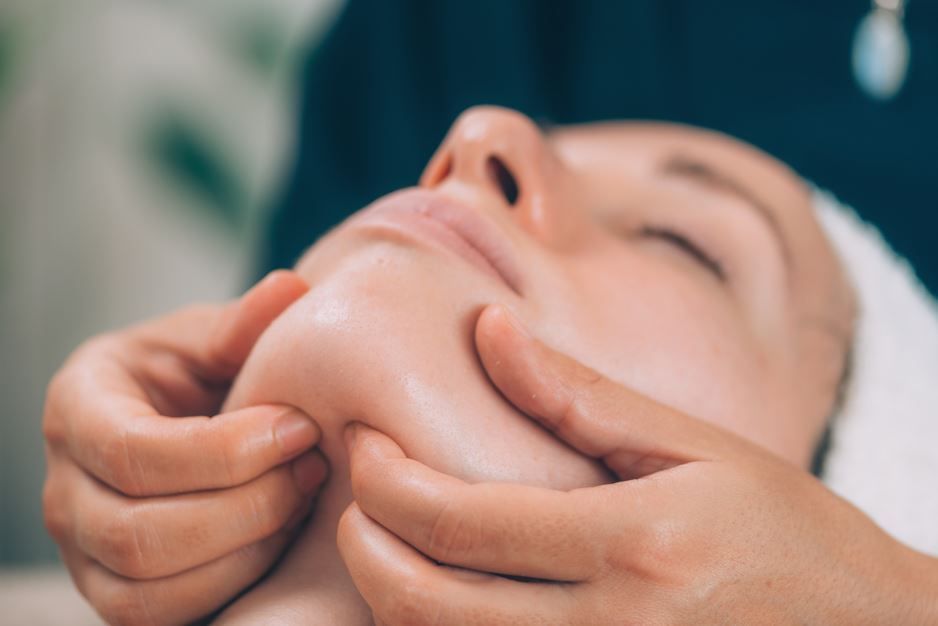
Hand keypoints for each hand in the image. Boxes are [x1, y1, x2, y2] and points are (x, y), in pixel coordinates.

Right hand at [43, 270, 327, 625]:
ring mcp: (84, 550)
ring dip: (245, 550)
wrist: (178, 421)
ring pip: (148, 589)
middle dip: (246, 506)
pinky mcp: (116, 591)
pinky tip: (281, 539)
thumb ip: (243, 324)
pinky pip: (162, 616)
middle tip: (313, 467)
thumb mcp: (210, 338)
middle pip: (139, 533)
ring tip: (303, 499)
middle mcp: (66, 487)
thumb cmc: (195, 374)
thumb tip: (289, 289)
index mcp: (79, 408)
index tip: (299, 426)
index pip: (133, 452)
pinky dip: (232, 585)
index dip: (225, 451)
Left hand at [339, 304, 937, 624]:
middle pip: (426, 604)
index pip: (457, 521)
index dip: (386, 482)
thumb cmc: (785, 532)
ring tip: (382, 535)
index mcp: (631, 546)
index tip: (365, 443)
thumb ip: (580, 398)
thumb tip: (488, 330)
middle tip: (356, 492)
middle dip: (363, 546)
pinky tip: (438, 586)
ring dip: (386, 597)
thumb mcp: (695, 448)